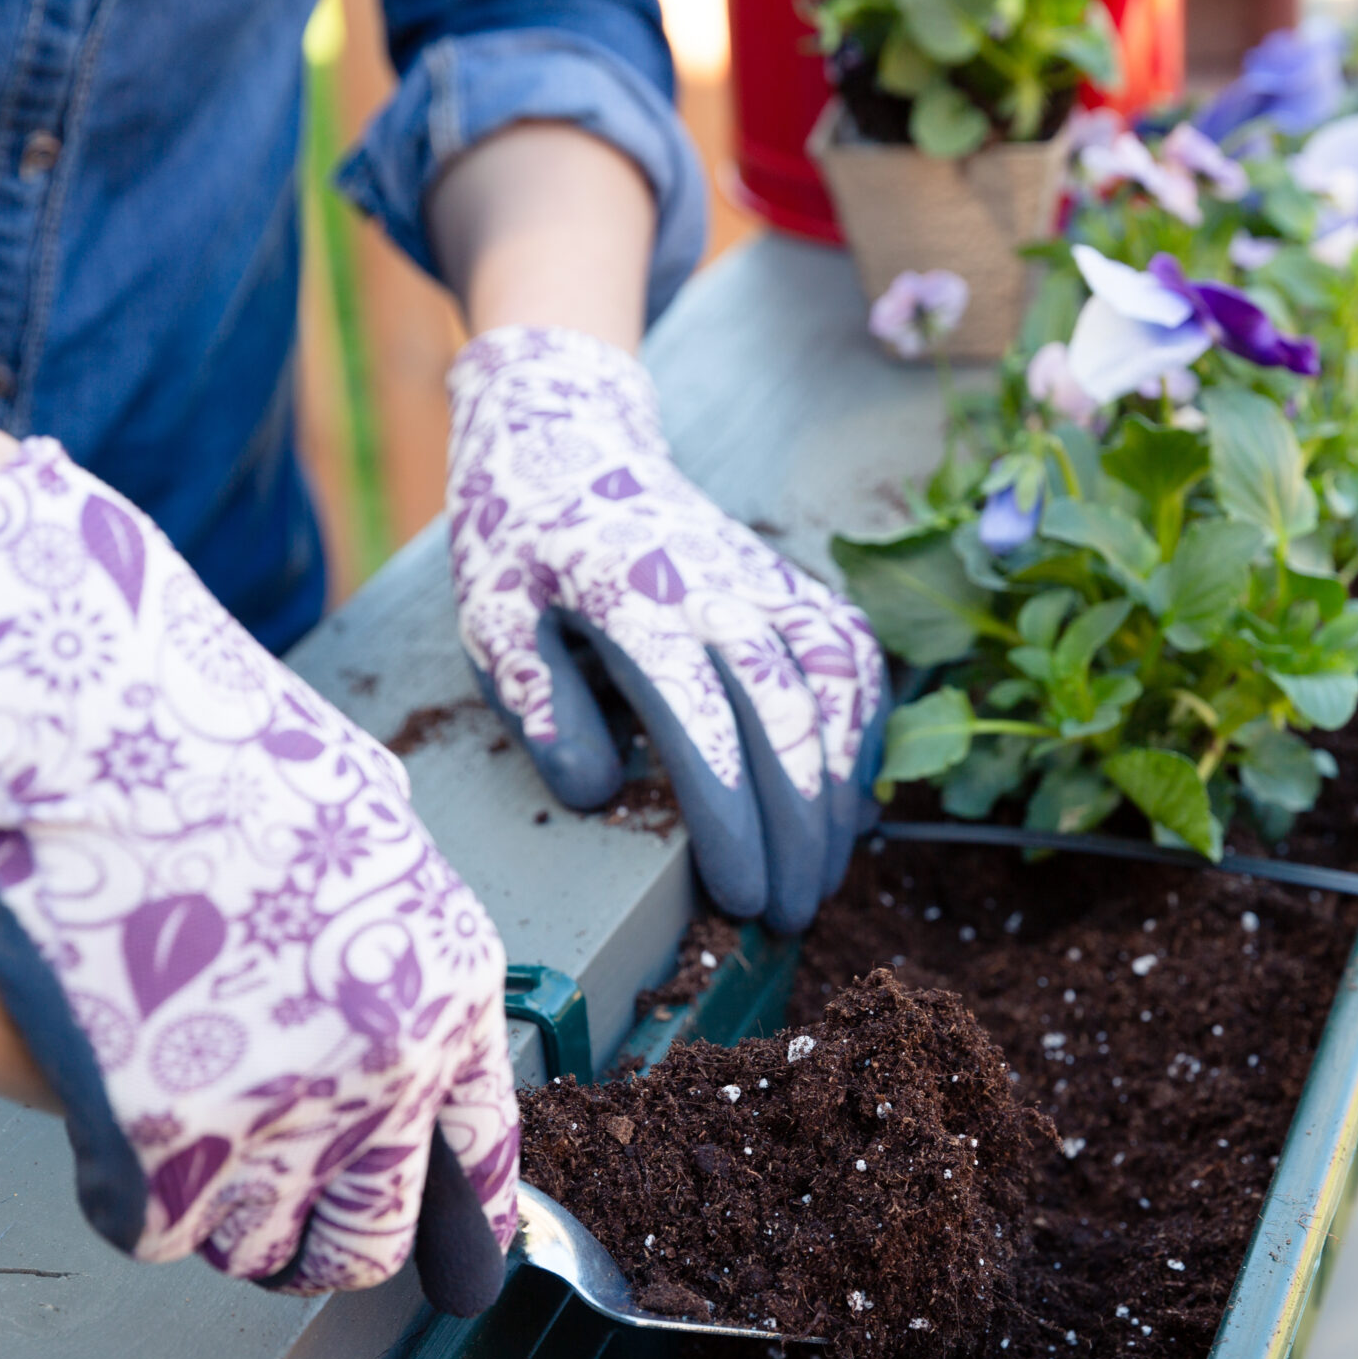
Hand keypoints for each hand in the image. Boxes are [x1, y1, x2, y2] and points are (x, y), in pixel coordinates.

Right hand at [0, 442, 517, 1294]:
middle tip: (266, 1203)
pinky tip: (105, 1126)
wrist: (92, 723)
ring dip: (215, 1215)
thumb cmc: (210, 750)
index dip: (454, 1211)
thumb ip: (384, 932)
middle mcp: (389, 1065)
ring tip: (174, 1136)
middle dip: (316, 1231)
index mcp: (450, 984)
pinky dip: (124, 1197)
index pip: (476, 1149)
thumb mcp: (362, 827)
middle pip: (368, 1234)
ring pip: (259, 1248)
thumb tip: (370, 1003)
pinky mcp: (167, 1143)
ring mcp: (281, 1111)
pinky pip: (155, 1232)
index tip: (443, 1252)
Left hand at [445, 326, 887, 931]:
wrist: (573, 441)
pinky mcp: (793, 584)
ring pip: (838, 688)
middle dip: (798, 829)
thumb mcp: (492, 621)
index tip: (739, 895)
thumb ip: (538, 704)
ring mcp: (767, 581)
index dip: (730, 820)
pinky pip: (856, 660)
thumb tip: (592, 792)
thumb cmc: (525, 547)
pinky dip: (865, 733)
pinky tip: (849, 800)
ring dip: (839, 792)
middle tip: (789, 916)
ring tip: (824, 876)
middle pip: (786, 715)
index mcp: (635, 599)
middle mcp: (718, 587)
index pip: (703, 723)